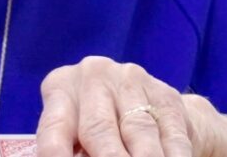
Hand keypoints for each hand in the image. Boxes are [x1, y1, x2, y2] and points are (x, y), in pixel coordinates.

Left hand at [35, 56, 226, 156]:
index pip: (53, 129)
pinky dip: (172, 155)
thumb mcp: (74, 133)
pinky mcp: (165, 94)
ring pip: (138, 131)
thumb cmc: (94, 128)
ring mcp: (132, 81)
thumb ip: (72, 149)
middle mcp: (94, 77)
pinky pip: (170, 132)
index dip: (56, 154)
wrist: (144, 102)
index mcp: (61, 87)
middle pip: (98, 129)